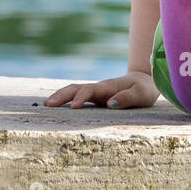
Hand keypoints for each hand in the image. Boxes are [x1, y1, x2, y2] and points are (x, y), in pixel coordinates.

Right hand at [44, 71, 158, 109]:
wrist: (145, 82)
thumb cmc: (144, 90)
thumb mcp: (141, 94)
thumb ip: (127, 98)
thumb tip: (110, 104)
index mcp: (108, 87)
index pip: (91, 90)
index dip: (81, 97)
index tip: (73, 107)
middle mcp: (98, 88)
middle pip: (76, 88)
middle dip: (62, 95)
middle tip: (47, 105)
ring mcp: (95, 92)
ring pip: (74, 90)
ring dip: (60, 95)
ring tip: (45, 105)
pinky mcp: (94, 97)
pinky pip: (76, 96)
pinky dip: (64, 98)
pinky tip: (54, 106)